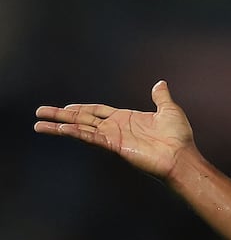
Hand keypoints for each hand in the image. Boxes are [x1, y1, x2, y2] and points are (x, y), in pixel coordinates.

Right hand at [34, 81, 194, 179]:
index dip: (81, 108)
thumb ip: (161, 97)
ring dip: (59, 126)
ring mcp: (113, 137)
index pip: (97, 111)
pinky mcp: (115, 146)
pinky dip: (76, 133)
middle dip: (60, 115)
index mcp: (126, 118)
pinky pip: (92, 137)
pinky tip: (61, 129)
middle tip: (39, 112)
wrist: (181, 156)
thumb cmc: (178, 137)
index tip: (65, 107)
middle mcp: (116, 128)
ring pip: (81, 128)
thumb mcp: (169, 110)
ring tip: (39, 124)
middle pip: (82, 118)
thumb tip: (160, 83)